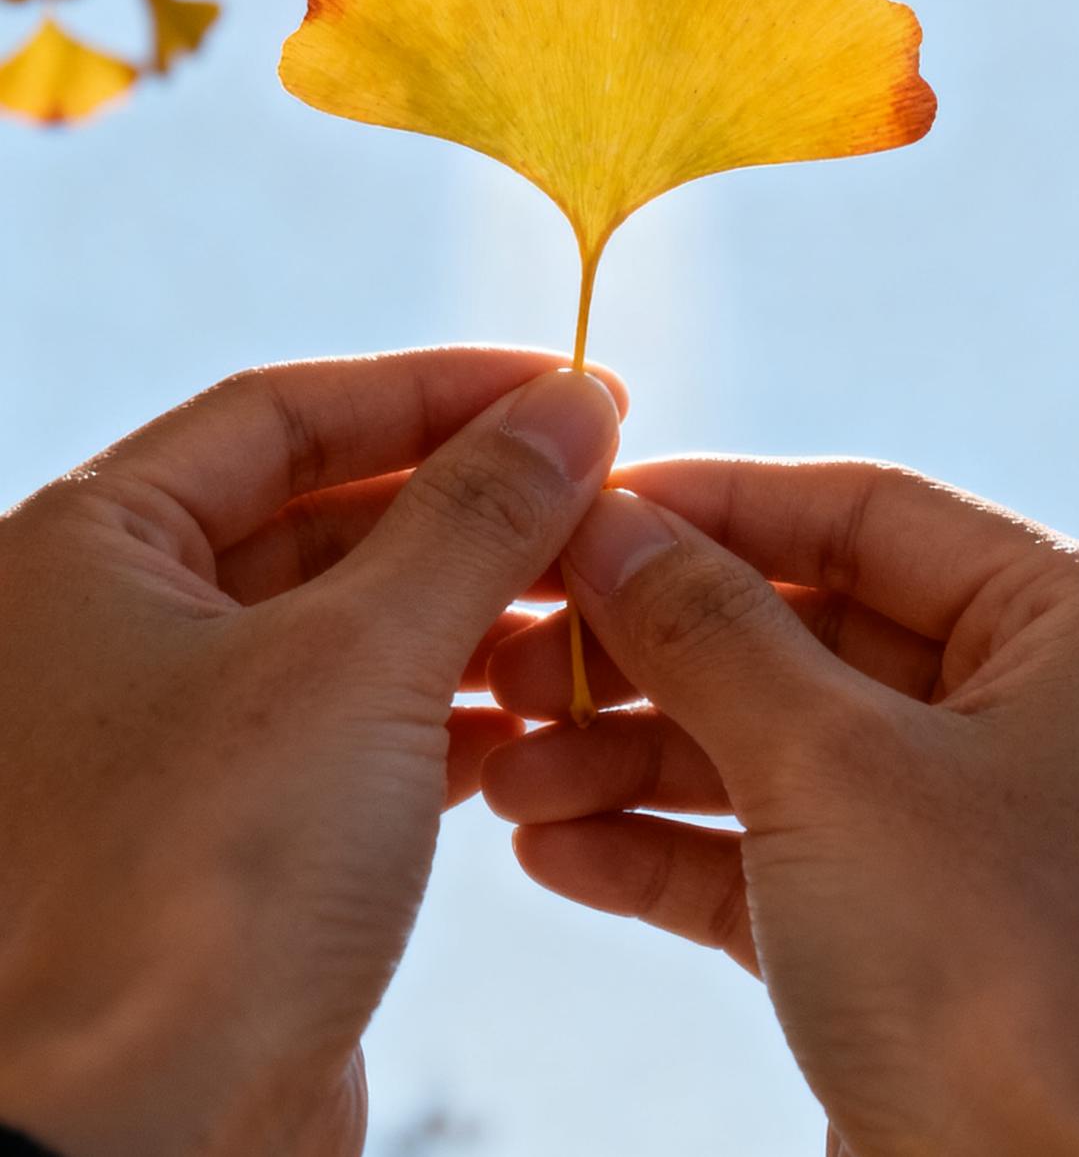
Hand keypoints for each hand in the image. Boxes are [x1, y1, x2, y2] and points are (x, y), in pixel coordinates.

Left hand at [0, 348, 621, 1156]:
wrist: (142, 1154)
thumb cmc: (196, 892)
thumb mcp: (357, 660)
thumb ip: (475, 515)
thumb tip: (572, 405)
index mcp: (87, 550)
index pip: (282, 412)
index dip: (435, 390)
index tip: (565, 387)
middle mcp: (109, 629)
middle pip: (319, 512)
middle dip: (464, 504)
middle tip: (601, 491)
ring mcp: (166, 737)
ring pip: (345, 624)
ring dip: (469, 609)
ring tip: (585, 611)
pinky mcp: (228, 833)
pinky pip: (350, 725)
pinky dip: (445, 708)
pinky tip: (532, 713)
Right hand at [486, 458, 1078, 1155]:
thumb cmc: (1012, 992)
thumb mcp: (837, 772)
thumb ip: (711, 630)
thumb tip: (610, 522)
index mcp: (1072, 629)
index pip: (866, 513)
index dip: (713, 505)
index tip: (581, 513)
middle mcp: (1036, 716)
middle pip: (806, 631)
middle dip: (651, 655)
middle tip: (519, 663)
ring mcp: (975, 835)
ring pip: (778, 751)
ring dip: (635, 761)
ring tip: (512, 780)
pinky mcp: (921, 945)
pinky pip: (778, 862)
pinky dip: (670, 853)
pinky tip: (559, 853)